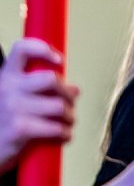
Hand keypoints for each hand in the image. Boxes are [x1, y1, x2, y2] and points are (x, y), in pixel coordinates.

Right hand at [0, 38, 78, 172]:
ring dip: (70, 117)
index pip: (22, 49)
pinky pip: (57, 128)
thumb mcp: (14, 97)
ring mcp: (13, 108)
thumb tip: (74, 88)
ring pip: (59, 106)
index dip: (43, 49)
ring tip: (66, 122)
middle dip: (68, 93)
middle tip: (70, 103)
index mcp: (6, 76)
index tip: (59, 60)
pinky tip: (63, 136)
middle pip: (51, 79)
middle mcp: (8, 88)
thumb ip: (39, 88)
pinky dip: (66, 134)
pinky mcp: (19, 129)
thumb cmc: (5, 121)